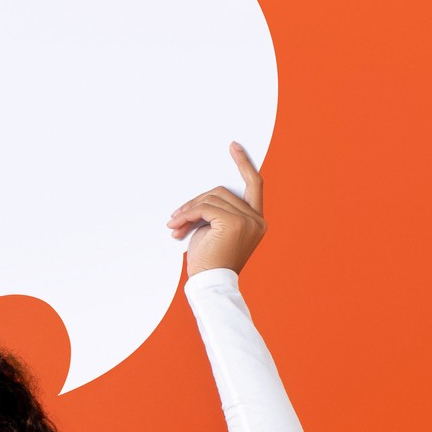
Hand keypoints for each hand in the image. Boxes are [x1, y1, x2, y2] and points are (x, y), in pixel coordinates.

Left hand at [165, 140, 266, 276]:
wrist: (210, 285)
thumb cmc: (210, 262)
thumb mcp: (215, 231)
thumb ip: (216, 212)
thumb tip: (200, 199)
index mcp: (257, 221)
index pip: (254, 185)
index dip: (244, 164)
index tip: (233, 147)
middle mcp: (257, 219)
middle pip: (223, 191)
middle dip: (196, 202)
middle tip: (176, 217)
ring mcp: (247, 220)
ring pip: (211, 198)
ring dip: (188, 210)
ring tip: (174, 225)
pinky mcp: (233, 223)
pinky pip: (204, 208)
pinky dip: (186, 215)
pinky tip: (176, 227)